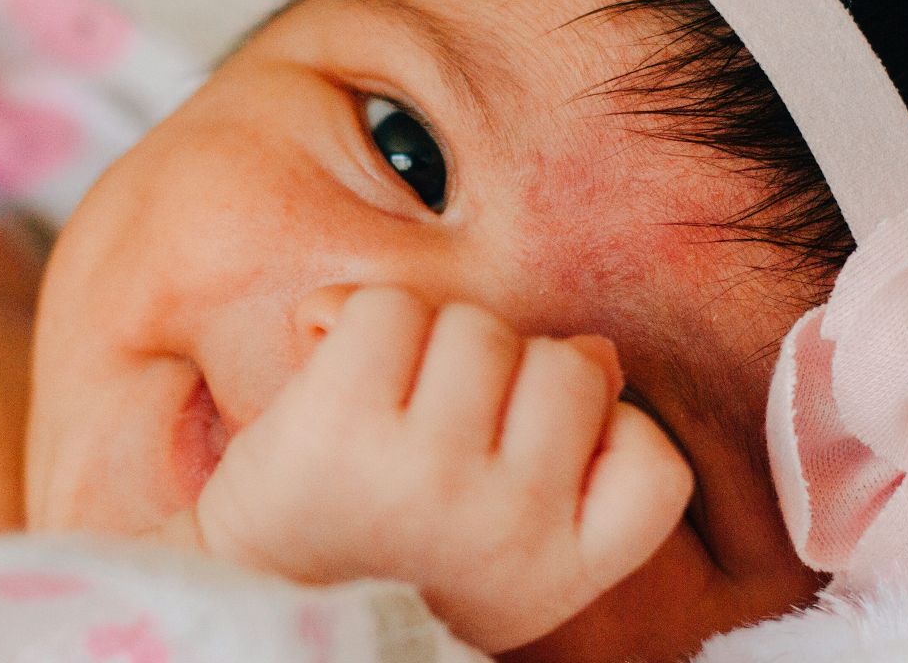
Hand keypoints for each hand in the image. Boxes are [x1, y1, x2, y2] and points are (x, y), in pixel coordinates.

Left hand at [190, 287, 692, 652]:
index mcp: (558, 572)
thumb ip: (562, 450)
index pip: (657, 467)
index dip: (610, 434)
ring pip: (478, 326)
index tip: (537, 459)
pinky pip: (389, 308)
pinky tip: (335, 382)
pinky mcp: (339, 429)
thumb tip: (599, 353)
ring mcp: (427, 477)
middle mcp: (508, 528)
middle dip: (509, 372)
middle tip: (440, 429)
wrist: (250, 598)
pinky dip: (358, 322)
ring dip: (432, 342)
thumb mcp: (498, 541)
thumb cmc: (383, 555)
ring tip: (386, 407)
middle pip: (570, 362)